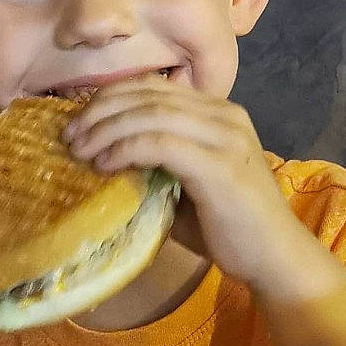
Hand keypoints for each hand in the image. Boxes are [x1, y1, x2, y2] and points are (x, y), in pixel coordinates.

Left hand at [62, 80, 316, 299]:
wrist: (275, 258)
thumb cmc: (230, 229)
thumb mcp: (189, 184)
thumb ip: (160, 162)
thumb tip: (108, 156)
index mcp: (218, 113)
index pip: (154, 87)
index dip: (110, 97)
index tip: (79, 122)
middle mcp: (224, 115)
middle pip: (148, 94)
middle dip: (100, 112)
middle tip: (69, 136)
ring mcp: (225, 137)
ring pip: (150, 114)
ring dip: (106, 130)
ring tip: (80, 151)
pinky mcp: (219, 165)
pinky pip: (161, 143)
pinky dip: (126, 149)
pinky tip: (105, 165)